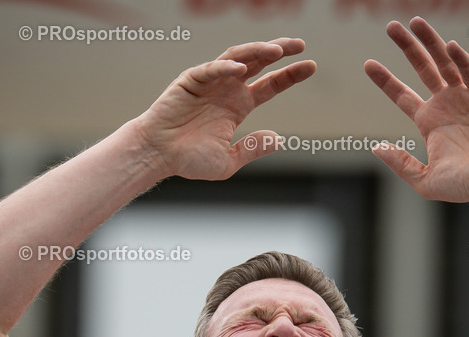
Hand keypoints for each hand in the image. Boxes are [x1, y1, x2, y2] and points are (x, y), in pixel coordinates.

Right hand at [135, 39, 315, 180]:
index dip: (290, 75)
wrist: (157, 155)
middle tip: (300, 45)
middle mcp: (227, 89)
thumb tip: (279, 139)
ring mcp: (210, 82)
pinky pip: (211, 69)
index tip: (311, 66)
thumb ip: (253, 148)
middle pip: (258, 62)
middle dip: (279, 51)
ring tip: (277, 50)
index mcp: (238, 105)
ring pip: (238, 58)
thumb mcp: (229, 160)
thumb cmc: (189, 160)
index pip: (270, 85)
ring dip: (257, 51)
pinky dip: (226, 67)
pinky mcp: (191, 80)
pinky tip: (241, 70)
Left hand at [365, 17, 468, 206]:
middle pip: (422, 69)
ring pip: (445, 64)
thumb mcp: (423, 180)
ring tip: (416, 22)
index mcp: (429, 122)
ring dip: (431, 42)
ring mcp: (464, 100)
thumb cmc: (463, 187)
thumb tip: (375, 148)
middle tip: (391, 26)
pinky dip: (462, 61)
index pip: (402, 95)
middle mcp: (445, 106)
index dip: (385, 80)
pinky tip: (451, 47)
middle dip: (407, 47)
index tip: (367, 64)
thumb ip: (400, 163)